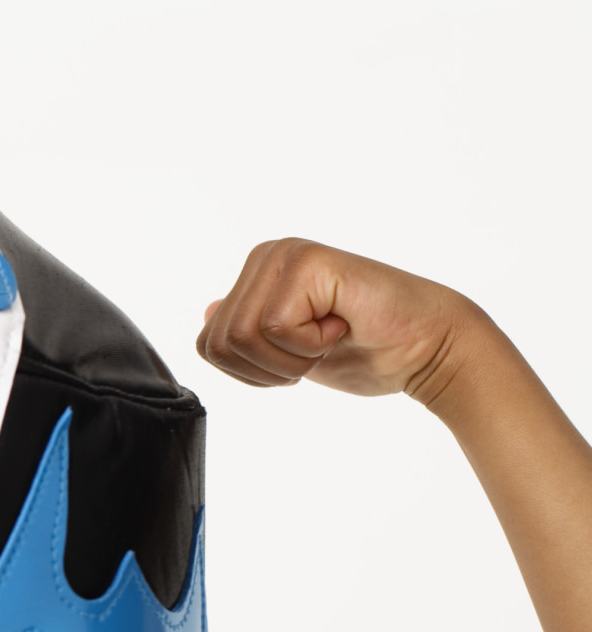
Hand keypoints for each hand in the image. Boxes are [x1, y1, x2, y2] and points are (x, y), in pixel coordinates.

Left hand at [197, 239, 487, 403]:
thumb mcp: (291, 352)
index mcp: (257, 276)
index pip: (208, 345)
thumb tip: (207, 312)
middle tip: (318, 349)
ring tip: (329, 337)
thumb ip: (251, 330)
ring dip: (290, 357)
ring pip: (242, 336)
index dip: (251, 373)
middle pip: (219, 343)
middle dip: (268, 368)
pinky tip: (340, 325)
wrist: (426, 349)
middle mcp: (266, 256)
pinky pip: (273, 326)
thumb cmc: (366, 350)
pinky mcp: (308, 262)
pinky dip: (308, 345)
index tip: (300, 358)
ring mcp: (286, 255)